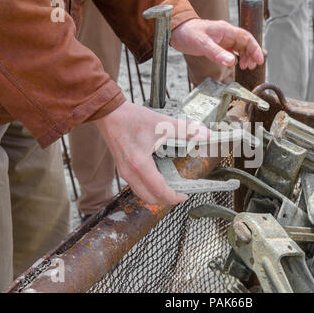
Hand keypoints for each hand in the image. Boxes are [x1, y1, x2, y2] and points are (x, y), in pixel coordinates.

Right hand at [95, 102, 210, 204]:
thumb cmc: (131, 118)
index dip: (173, 197)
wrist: (108, 113)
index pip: (159, 190)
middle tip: (179, 193)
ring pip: (141, 194)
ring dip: (156, 195)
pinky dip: (147, 188)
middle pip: (150, 198)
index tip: (184, 196)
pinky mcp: (121, 169)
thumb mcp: (162, 123)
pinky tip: (157, 179)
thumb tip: (205, 134)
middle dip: (166, 199)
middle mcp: (130, 172)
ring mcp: (124, 172)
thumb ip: (186, 129)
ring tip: (170, 188)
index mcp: (140, 163)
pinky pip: (136, 186)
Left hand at [171, 19, 263, 70]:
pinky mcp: (218, 45)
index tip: (259, 60)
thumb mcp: (203, 44)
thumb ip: (217, 54)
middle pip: (245, 44)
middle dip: (251, 55)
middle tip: (251, 67)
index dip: (255, 49)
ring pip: (240, 48)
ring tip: (245, 67)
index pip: (246, 38)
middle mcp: (227, 34)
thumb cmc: (188, 34)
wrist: (177, 31)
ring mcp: (223, 40)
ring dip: (245, 57)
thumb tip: (232, 62)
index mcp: (226, 30)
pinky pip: (232, 51)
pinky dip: (236, 58)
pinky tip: (235, 65)